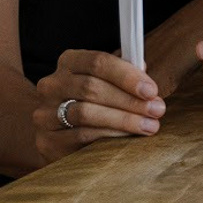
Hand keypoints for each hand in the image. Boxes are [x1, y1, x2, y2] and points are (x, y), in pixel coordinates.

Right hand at [30, 47, 165, 162]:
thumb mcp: (104, 81)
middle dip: (129, 100)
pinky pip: (81, 137)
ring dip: (123, 120)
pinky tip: (127, 138)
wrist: (56, 130)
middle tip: (156, 110)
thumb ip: (123, 73)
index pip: (97, 61)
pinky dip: (108, 137)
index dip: (126, 74)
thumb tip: (143, 70)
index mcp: (69, 62)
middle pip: (92, 88)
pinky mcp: (47, 141)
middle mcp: (52, 85)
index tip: (151, 90)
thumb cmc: (91, 101)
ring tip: (148, 126)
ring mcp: (45, 113)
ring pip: (86, 113)